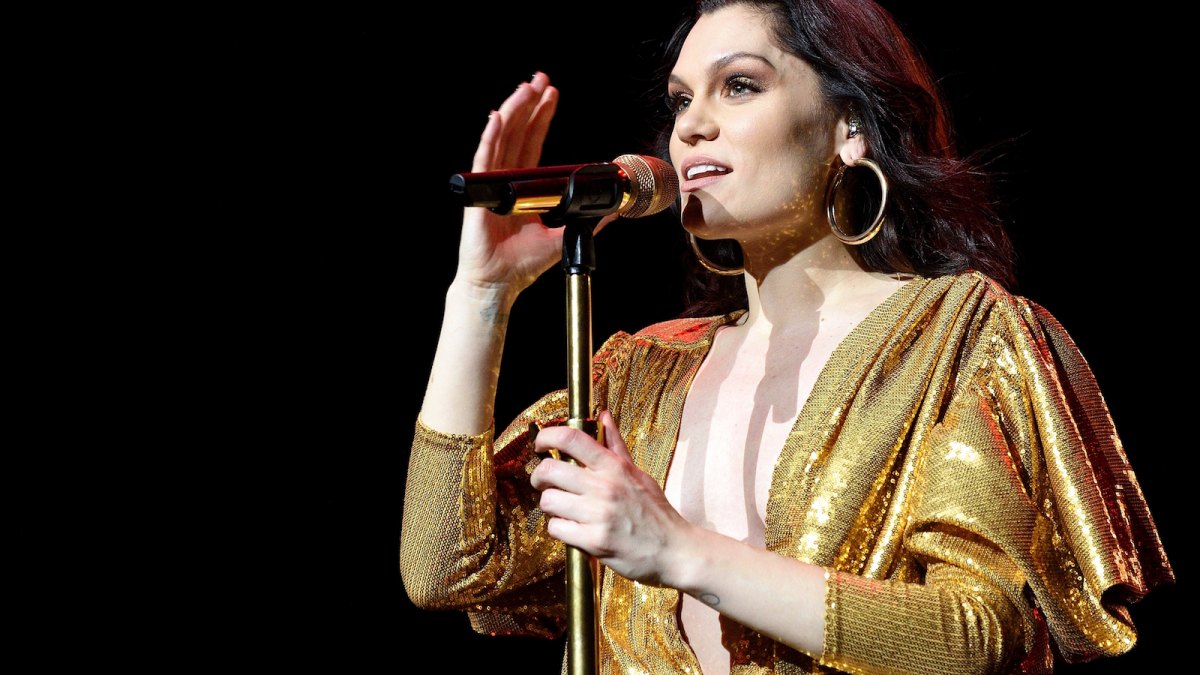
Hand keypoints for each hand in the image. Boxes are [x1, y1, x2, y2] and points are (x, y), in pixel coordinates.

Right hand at [455, 72, 615, 296]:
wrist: (500, 281)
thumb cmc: (522, 263)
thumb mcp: (563, 235)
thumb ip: (588, 220)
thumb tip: (615, 208)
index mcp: (524, 185)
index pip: (533, 142)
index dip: (542, 118)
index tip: (551, 95)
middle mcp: (508, 179)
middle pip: (519, 132)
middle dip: (530, 104)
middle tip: (541, 79)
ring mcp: (493, 183)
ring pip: (504, 138)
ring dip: (515, 110)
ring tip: (526, 87)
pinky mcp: (482, 193)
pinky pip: (486, 159)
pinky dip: (492, 137)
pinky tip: (498, 116)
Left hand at [530, 411, 691, 585]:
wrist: (675, 550)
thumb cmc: (655, 512)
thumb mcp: (638, 474)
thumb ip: (616, 446)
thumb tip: (604, 416)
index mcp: (614, 467)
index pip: (571, 439)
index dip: (546, 437)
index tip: (540, 444)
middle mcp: (605, 486)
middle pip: (549, 471)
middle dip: (539, 478)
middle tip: (544, 484)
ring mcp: (599, 514)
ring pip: (548, 501)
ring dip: (551, 507)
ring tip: (564, 510)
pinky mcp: (594, 541)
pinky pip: (556, 528)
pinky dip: (560, 529)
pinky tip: (573, 529)